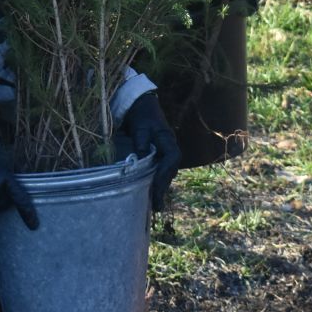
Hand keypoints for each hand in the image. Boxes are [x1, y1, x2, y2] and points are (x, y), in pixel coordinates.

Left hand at [119, 92, 182, 209]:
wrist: (141, 106)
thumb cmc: (141, 116)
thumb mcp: (140, 127)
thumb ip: (141, 142)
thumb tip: (140, 159)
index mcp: (168, 140)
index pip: (171, 160)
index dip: (165, 175)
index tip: (157, 188)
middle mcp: (170, 149)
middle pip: (170, 171)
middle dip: (163, 187)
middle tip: (156, 205)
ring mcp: (165, 153)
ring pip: (166, 173)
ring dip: (161, 188)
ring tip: (154, 205)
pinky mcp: (158, 156)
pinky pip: (160, 172)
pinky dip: (156, 183)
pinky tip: (150, 194)